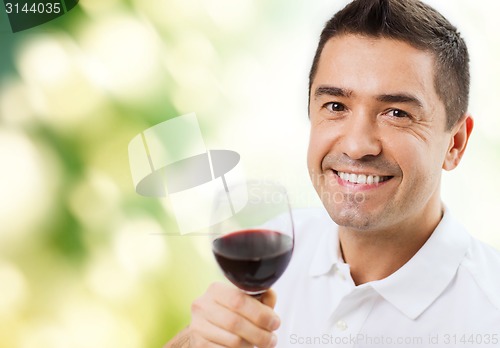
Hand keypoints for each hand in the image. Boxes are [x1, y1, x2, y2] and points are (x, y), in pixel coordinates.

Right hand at [165, 282, 279, 347]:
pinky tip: (244, 347)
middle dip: (260, 333)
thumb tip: (270, 297)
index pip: (239, 300)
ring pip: (233, 340)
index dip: (261, 313)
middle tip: (271, 339)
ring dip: (251, 344)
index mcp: (216, 290)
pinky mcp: (199, 344)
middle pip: (236, 323)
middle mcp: (203, 306)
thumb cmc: (232, 310)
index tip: (274, 322)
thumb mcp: (247, 299)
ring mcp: (198, 326)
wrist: (210, 325)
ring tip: (258, 342)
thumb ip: (261, 296)